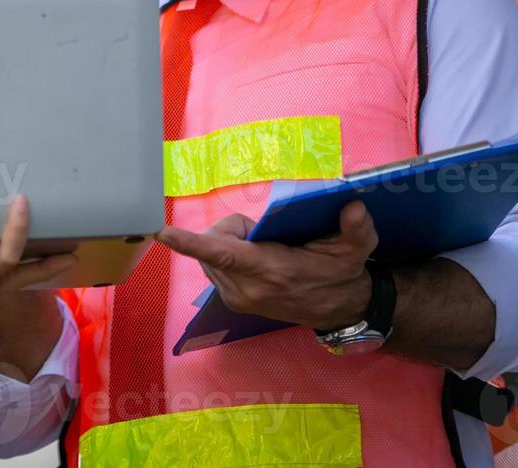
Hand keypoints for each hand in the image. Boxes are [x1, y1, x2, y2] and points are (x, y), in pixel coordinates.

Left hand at [157, 200, 376, 330]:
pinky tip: (255, 262)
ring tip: (265, 252)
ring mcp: (236, 298)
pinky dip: (229, 256)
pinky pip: (215, 265)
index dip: (190, 242)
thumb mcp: (356, 248)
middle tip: (267, 236)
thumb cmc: (342, 273)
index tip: (161, 232)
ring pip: (212, 252)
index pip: (222, 253)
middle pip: (215, 241)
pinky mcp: (231, 301)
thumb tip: (353, 207)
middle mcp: (247, 289)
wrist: (340, 310)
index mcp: (272, 271)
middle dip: (235, 230)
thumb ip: (356, 228)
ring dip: (231, 244)